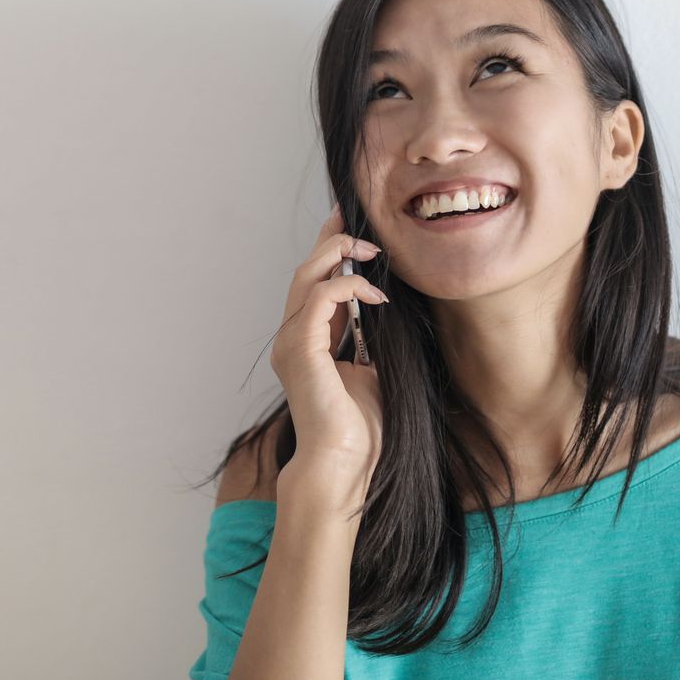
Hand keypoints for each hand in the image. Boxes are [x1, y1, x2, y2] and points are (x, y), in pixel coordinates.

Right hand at [268, 205, 387, 500]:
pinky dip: (348, 287)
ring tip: (369, 249)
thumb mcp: (375, 370)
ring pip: (306, 277)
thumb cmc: (362, 428)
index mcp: (308, 341)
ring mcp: (291, 342)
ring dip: (337, 254)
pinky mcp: (300, 349)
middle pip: (304, 271)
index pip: (313, 284)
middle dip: (329, 239)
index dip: (328, 251)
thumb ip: (372, 340)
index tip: (352, 228)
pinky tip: (376, 296)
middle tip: (353, 217)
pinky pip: (320, 299)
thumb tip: (388, 310)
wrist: (345, 463)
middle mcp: (292, 337)